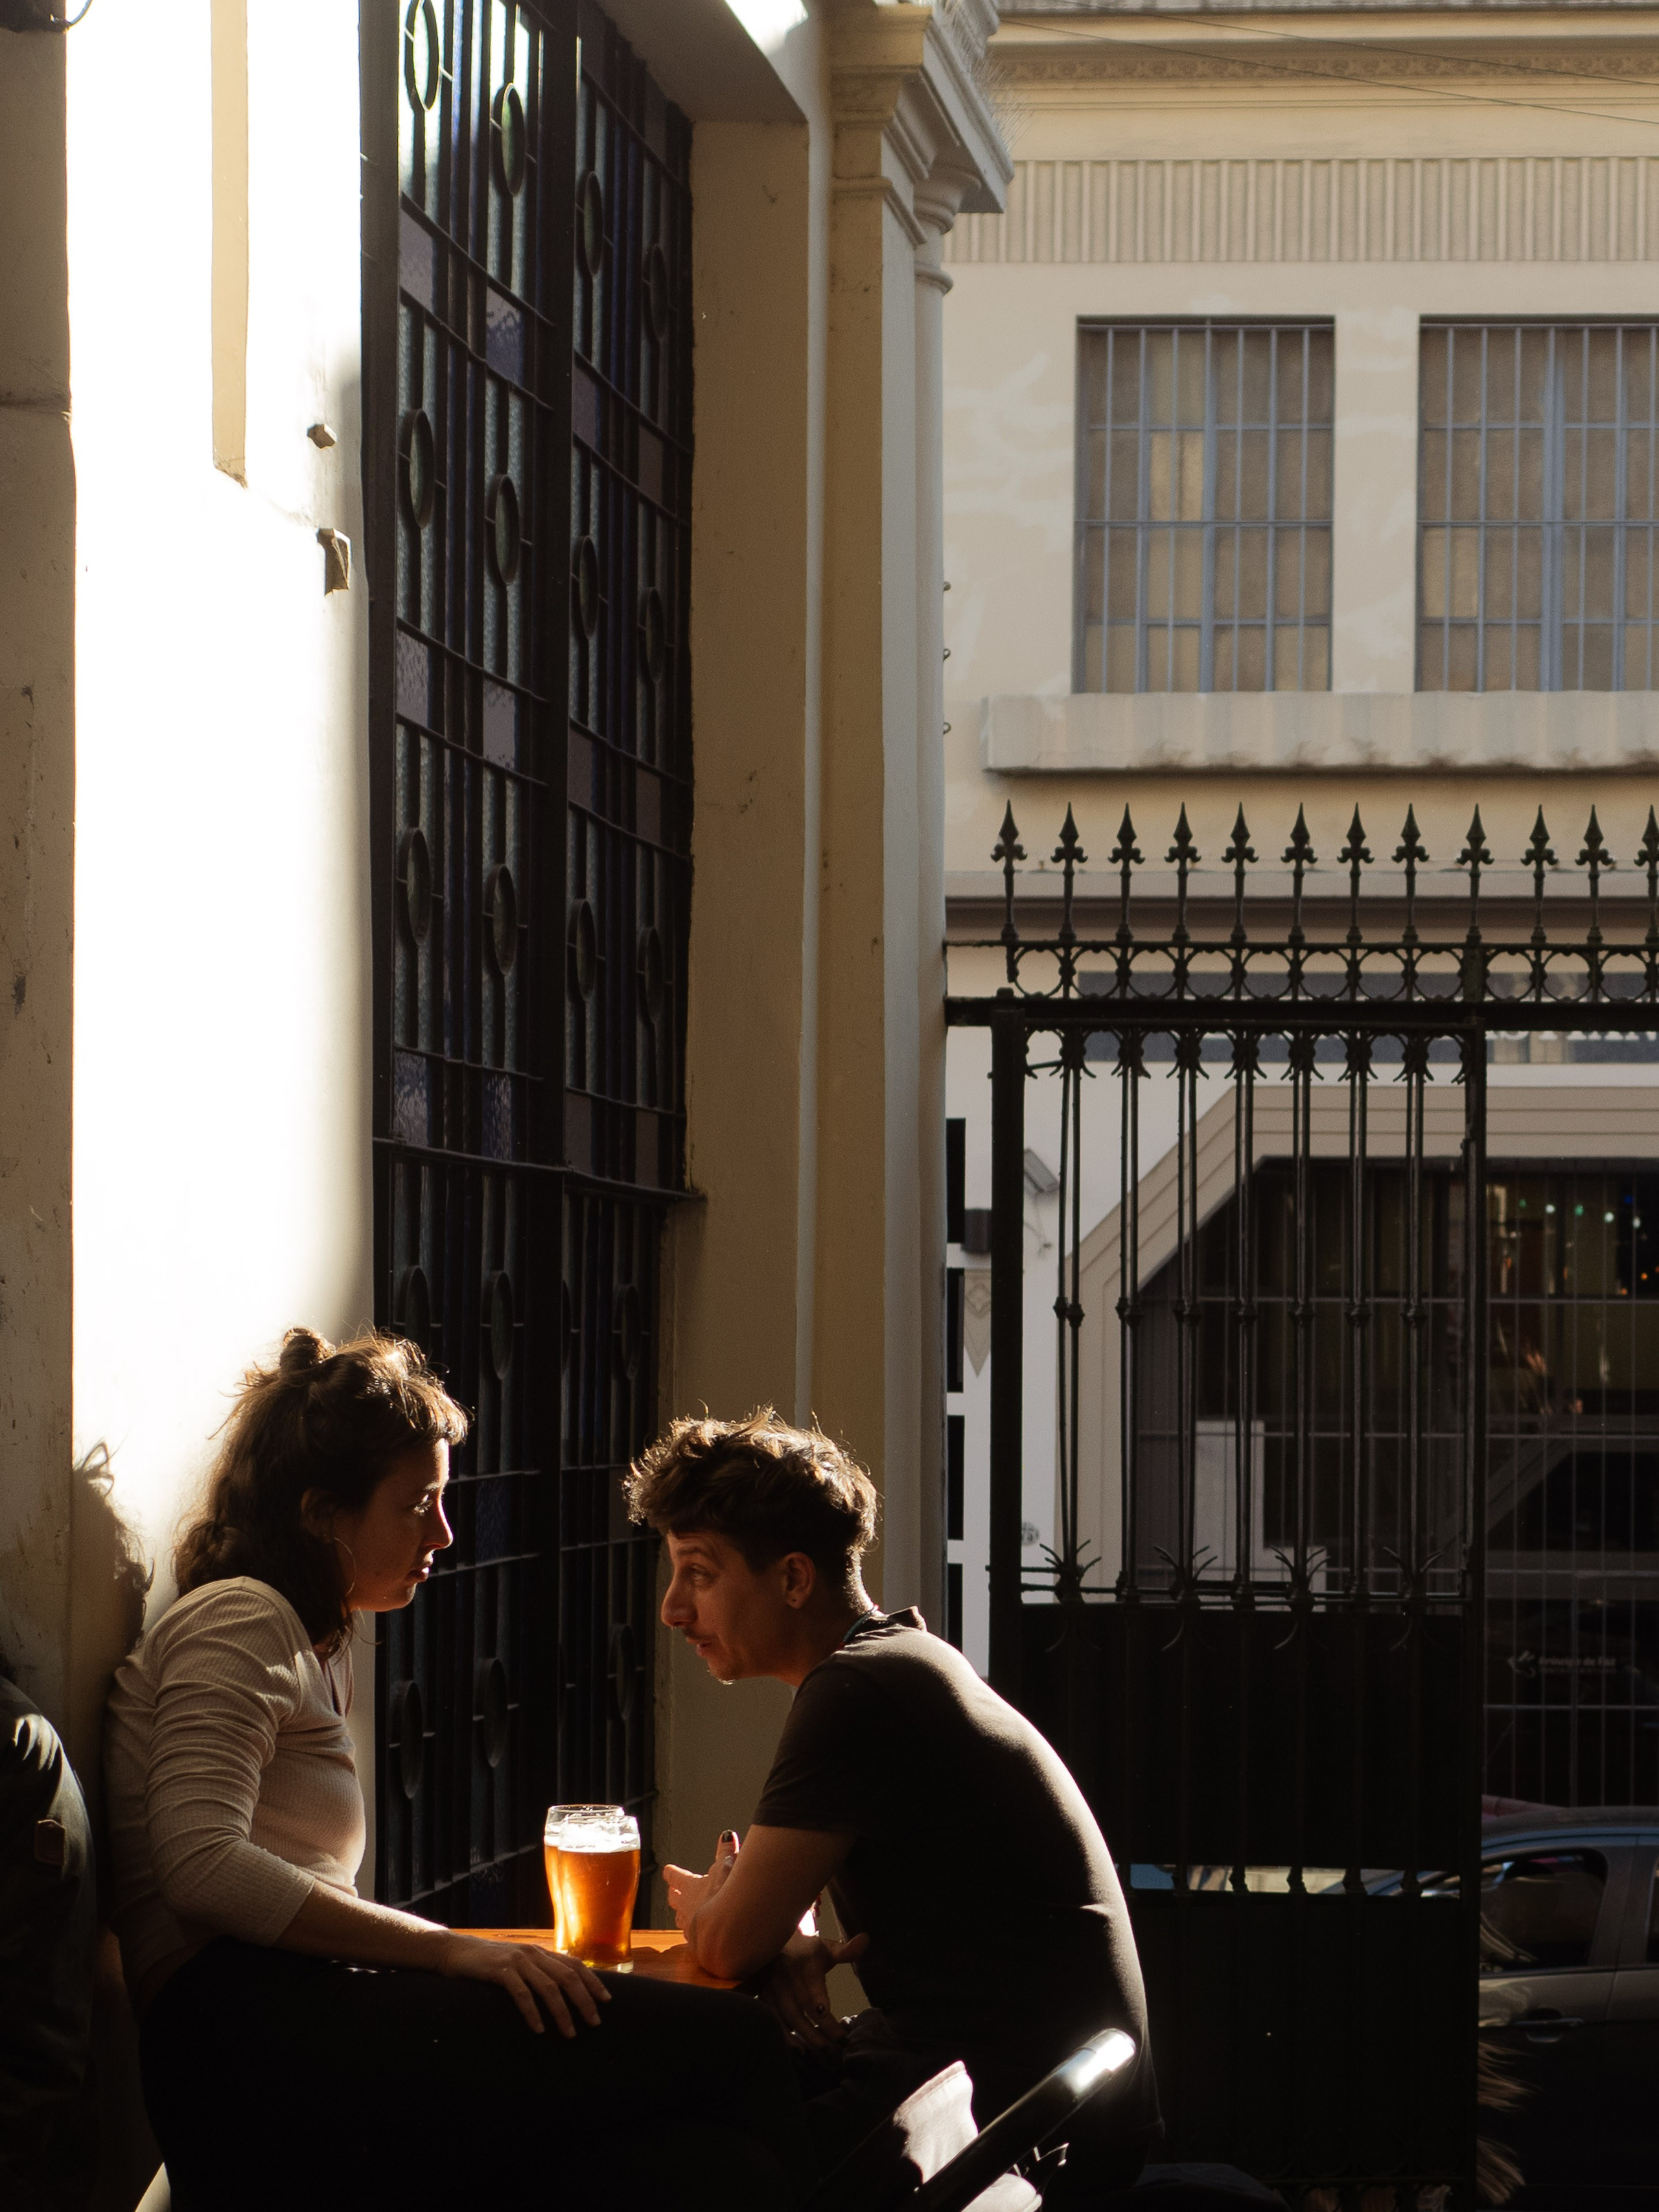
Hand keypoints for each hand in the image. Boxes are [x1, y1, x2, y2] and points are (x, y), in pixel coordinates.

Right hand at [432, 1932, 609, 2036]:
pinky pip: (521, 1993)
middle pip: (567, 1977)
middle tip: (594, 2023)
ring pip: (548, 1987)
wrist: (454, 1951)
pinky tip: (539, 2029)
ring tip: (569, 2034)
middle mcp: (533, 1954)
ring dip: (562, 2012)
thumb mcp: (517, 1964)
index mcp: (539, 1953)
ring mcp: (517, 1960)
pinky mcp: (500, 1970)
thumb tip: (559, 1991)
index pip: (574, 1966)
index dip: (592, 1982)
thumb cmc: (487, 1963)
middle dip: (584, 2001)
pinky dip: (532, 2012)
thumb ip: (536, 1972)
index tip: (606, 2001)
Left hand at [664, 1828, 738, 1932]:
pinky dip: (694, 1937)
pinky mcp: (700, 1946)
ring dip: (681, 1916)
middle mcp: (688, 1907)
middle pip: (675, 1900)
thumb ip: (726, 1852)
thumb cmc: (724, 1896)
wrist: (728, 1932)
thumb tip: (726, 1836)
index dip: (672, 1873)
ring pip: (681, 1921)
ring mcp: (692, 1928)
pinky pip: (693, 1940)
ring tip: (680, 1916)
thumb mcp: (727, 1866)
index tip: (667, 1870)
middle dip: (674, 1895)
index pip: (677, 1877)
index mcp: (692, 1886)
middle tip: (672, 1892)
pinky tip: (698, 1939)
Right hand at [756, 1928, 868, 2050]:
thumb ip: (845, 1950)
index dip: (819, 1998)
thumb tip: (866, 1940)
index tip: (828, 2014)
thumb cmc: (807, 1951)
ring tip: (825, 2053)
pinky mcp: (763, 1999)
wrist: (772, 1945)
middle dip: (821, 2027)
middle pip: (803, 2005)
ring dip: (806, 2036)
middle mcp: (786, 1975)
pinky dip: (786, 2037)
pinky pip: (774, 2021)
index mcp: (804, 1960)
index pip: (812, 1981)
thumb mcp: (826, 1947)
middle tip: (839, 2046)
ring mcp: (772, 1988)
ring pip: (790, 2016)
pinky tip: (800, 2051)